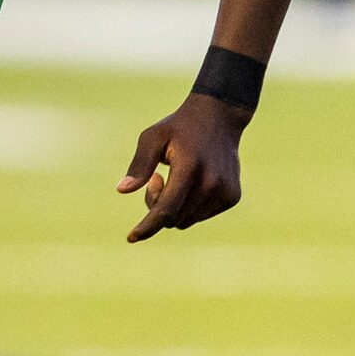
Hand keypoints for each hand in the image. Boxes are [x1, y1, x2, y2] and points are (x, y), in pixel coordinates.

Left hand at [116, 93, 248, 242]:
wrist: (220, 118)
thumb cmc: (180, 128)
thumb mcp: (153, 137)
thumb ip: (139, 164)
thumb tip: (122, 190)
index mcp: (189, 167)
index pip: (167, 208)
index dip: (148, 226)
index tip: (132, 238)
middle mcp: (211, 182)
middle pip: (173, 217)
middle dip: (158, 205)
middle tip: (156, 179)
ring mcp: (225, 191)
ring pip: (186, 221)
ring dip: (174, 208)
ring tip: (176, 179)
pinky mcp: (232, 197)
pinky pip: (200, 216)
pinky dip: (190, 206)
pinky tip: (193, 182)